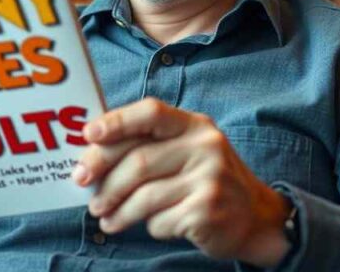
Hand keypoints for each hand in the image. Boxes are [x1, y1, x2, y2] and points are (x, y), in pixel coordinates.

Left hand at [72, 98, 290, 266]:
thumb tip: (92, 156)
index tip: (88, 135)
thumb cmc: (206, 180)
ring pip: (143, 196)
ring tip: (105, 218)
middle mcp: (205, 147)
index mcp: (194, 125)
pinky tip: (149, 226)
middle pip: (139, 160)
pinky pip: (159, 221)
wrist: (255, 217)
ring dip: (117, 210)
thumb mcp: (187, 150)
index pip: (151, 112)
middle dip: (104, 178)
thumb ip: (149, 145)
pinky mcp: (206, 212)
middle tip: (84, 188)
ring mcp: (208, 180)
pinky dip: (147, 227)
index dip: (116, 122)